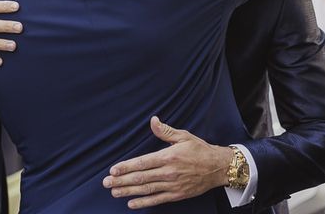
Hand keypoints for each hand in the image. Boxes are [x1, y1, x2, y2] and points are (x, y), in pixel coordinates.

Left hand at [102, 116, 232, 208]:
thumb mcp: (183, 136)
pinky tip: (131, 203)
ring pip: (146, 189)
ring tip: (114, 192)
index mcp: (168, 156)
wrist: (218, 167)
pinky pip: (157, 199)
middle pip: (140, 177)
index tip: (113, 169)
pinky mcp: (176, 194)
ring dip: (128, 191)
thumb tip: (153, 120)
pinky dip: (143, 202)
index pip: (142, 162)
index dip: (126, 166)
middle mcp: (168, 172)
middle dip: (122, 180)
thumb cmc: (200, 149)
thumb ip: (165, 131)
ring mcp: (172, 185)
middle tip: (107, 182)